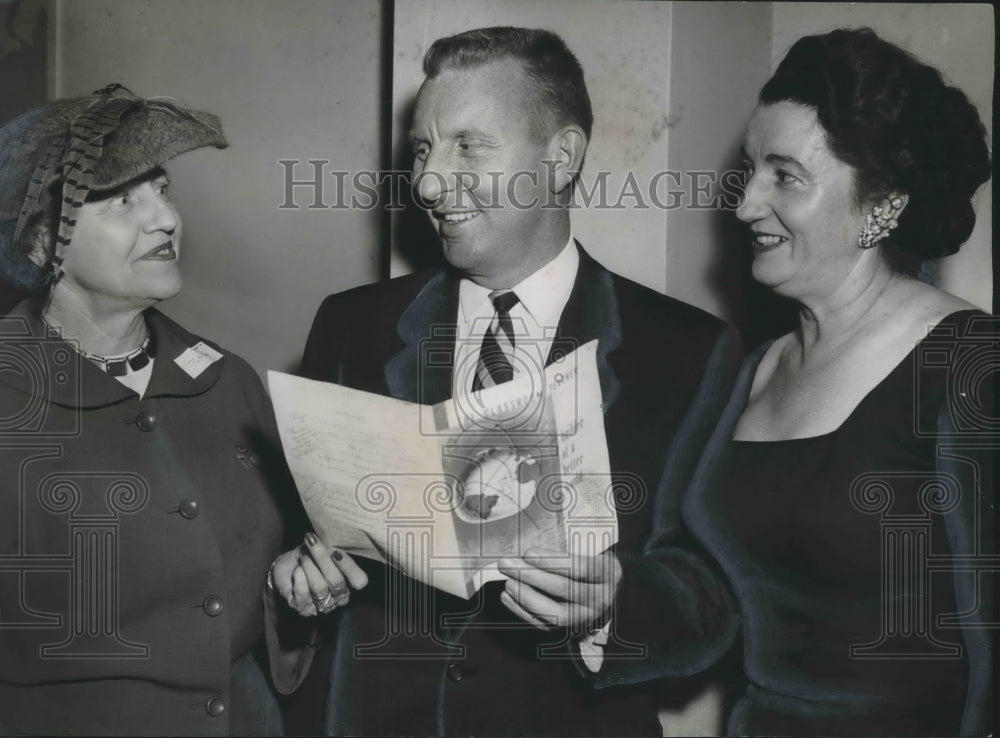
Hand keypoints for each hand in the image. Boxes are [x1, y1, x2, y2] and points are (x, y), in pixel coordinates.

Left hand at [269, 532, 368, 615]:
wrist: (285, 567)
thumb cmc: (308, 556)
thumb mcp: (322, 547)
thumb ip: (332, 546)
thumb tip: (332, 537)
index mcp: (349, 581)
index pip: (359, 580)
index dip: (349, 567)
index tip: (335, 551)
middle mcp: (339, 596)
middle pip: (337, 582)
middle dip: (323, 560)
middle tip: (312, 543)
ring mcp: (322, 604)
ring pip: (320, 588)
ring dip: (310, 568)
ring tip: (303, 556)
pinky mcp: (304, 609)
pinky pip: (304, 595)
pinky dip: (299, 580)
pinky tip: (296, 570)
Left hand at [497, 548, 621, 632]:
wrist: (606, 590)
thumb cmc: (593, 564)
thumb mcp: (593, 550)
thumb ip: (570, 546)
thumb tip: (531, 540)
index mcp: (607, 573)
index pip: (580, 568)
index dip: (552, 561)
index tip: (528, 553)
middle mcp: (600, 599)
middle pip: (563, 589)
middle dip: (531, 576)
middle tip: (507, 564)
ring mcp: (585, 617)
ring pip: (554, 613)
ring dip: (526, 596)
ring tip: (508, 582)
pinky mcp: (570, 630)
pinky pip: (544, 625)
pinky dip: (523, 611)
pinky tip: (508, 596)